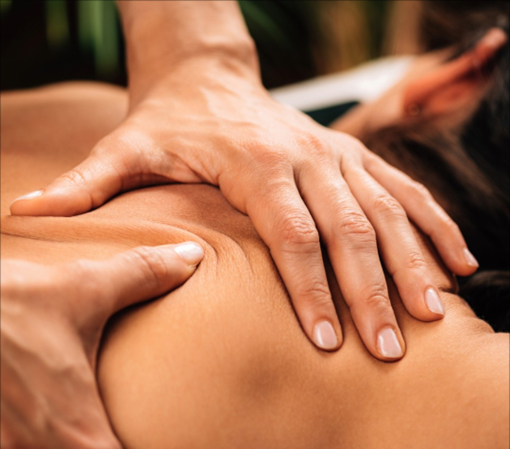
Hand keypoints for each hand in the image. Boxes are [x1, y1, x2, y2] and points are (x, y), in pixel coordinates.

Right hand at [0, 242, 203, 448]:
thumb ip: (145, 277)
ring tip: (82, 420)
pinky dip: (39, 434)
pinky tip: (43, 414)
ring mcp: (4, 443)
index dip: (144, 448)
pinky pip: (21, 442)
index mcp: (74, 429)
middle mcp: (33, 448)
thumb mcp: (84, 288)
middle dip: (109, 440)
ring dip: (64, 438)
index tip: (153, 436)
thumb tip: (193, 258)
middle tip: (120, 425)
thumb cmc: (13, 301)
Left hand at [9, 59, 476, 359]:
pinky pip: (405, 189)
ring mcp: (337, 155)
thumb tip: (24, 212)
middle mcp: (308, 157)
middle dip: (371, 291)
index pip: (292, 232)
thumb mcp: (126, 147)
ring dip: (413, 263)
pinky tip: (458, 260)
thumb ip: (87, 183)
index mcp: (257, 161)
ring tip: (432, 313)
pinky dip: (434, 225)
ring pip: (388, 210)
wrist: (211, 79)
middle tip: (387, 348)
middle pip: (348, 229)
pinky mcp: (354, 155)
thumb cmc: (172, 121)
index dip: (310, 286)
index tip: (324, 339)